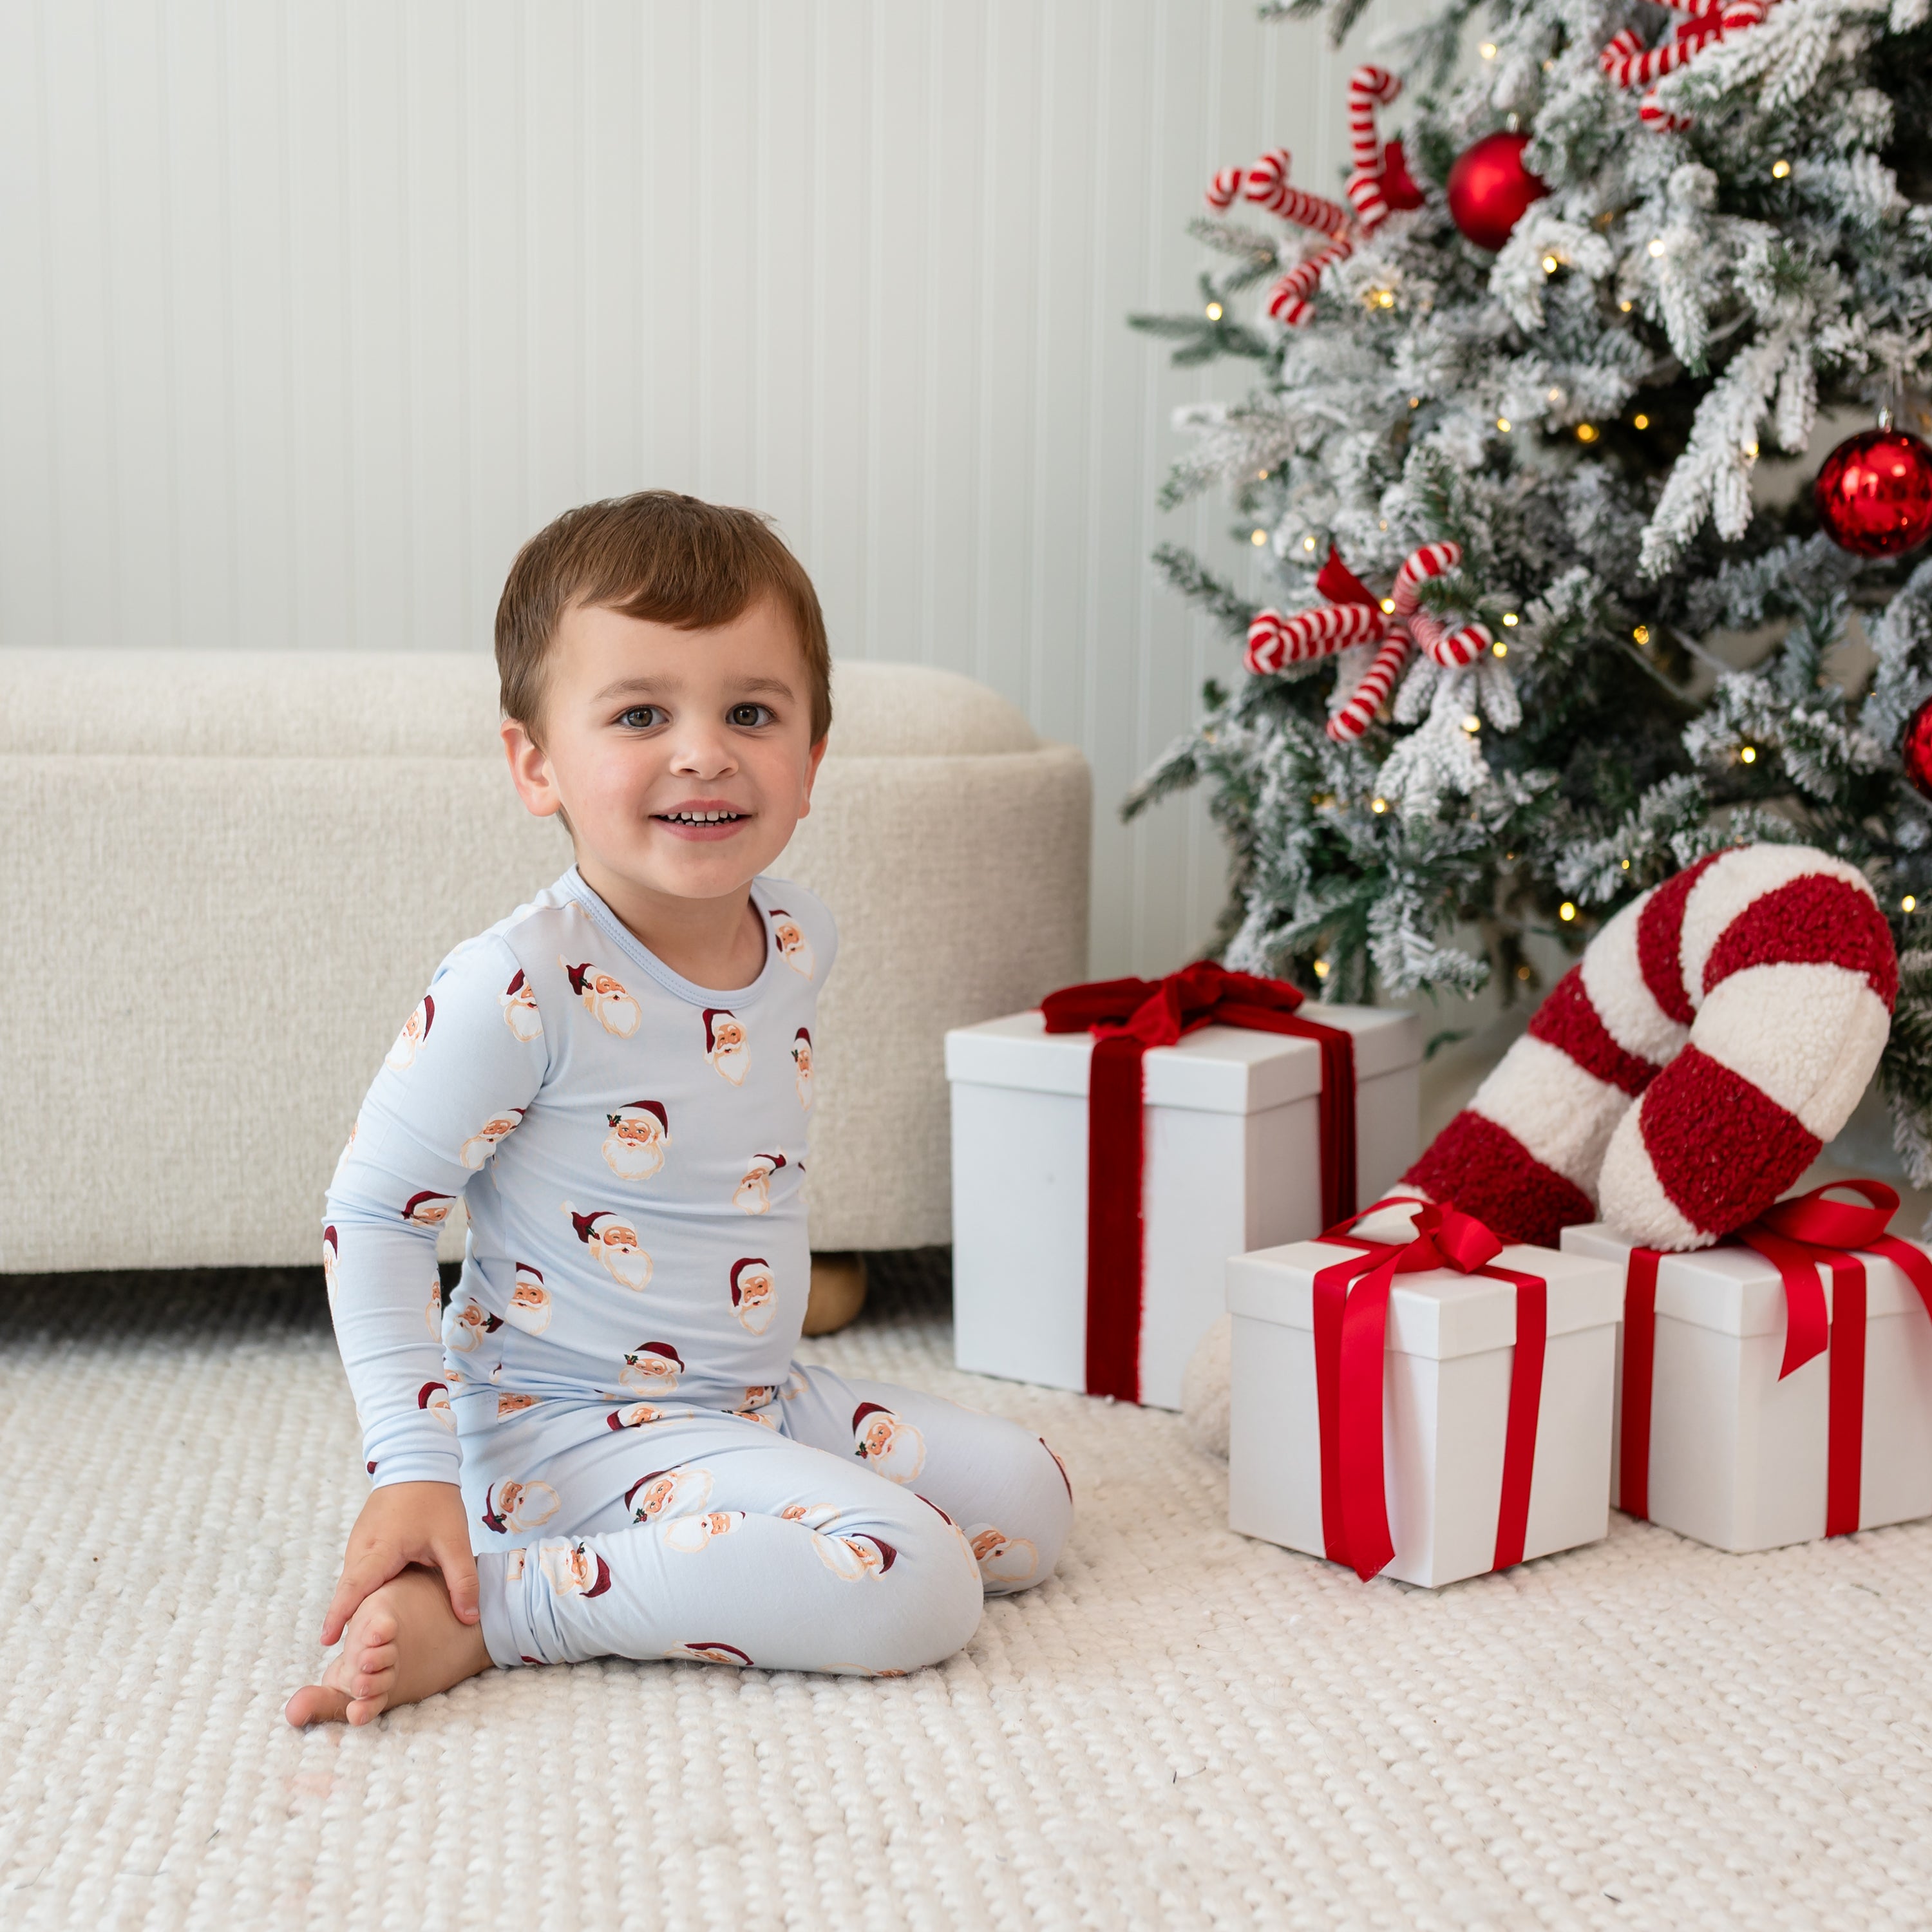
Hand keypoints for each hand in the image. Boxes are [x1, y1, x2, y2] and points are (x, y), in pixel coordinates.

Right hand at [321, 1481, 478, 1645]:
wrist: (417, 1462)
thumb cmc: (435, 1501)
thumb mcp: (455, 1540)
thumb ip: (463, 1580)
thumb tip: (470, 1619)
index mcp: (380, 1547)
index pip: (354, 1587)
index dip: (340, 1615)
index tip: (327, 1642)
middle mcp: (360, 1548)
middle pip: (350, 1592)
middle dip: (349, 1622)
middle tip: (354, 1658)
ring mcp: (358, 1544)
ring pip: (353, 1584)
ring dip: (356, 1608)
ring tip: (364, 1643)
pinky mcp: (363, 1542)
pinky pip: (359, 1574)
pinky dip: (363, 1593)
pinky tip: (375, 1612)